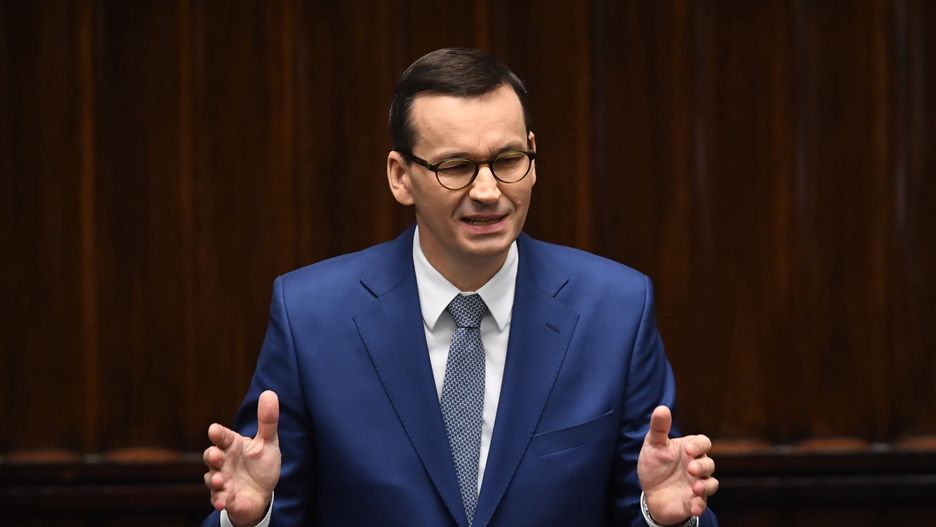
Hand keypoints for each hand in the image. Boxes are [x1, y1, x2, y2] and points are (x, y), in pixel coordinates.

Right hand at [203, 390, 281, 526]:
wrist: (262, 493)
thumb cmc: (261, 464)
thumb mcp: (267, 442)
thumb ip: (267, 421)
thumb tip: (269, 393)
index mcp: (233, 445)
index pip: (223, 437)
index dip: (218, 433)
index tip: (214, 429)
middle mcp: (224, 462)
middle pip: (211, 456)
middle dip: (212, 456)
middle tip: (217, 455)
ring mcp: (222, 480)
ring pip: (211, 478)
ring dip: (213, 480)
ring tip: (219, 480)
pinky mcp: (225, 498)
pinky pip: (218, 499)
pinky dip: (219, 500)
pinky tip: (222, 502)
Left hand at [637, 406, 717, 523]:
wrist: (650, 492)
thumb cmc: (654, 465)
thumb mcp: (653, 445)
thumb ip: (659, 428)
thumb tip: (661, 408)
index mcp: (689, 449)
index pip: (703, 443)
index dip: (698, 445)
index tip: (688, 449)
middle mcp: (696, 466)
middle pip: (709, 463)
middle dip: (702, 465)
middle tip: (690, 468)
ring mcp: (697, 484)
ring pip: (711, 483)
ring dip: (705, 486)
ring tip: (694, 488)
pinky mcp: (694, 501)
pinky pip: (702, 504)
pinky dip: (699, 505)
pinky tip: (693, 506)